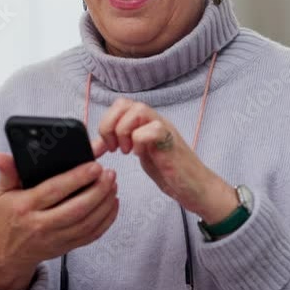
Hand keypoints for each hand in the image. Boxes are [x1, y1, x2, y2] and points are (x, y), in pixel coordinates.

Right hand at [0, 151, 118, 289]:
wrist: (6, 254)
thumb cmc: (7, 218)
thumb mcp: (2, 193)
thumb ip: (7, 172)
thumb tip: (0, 156)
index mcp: (25, 207)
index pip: (54, 191)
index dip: (77, 178)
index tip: (95, 166)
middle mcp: (41, 225)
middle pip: (76, 209)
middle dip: (97, 190)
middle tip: (109, 174)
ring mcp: (55, 239)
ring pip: (87, 223)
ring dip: (105, 203)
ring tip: (113, 185)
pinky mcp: (66, 247)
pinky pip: (91, 235)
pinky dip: (106, 220)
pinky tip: (112, 204)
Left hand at [92, 98, 237, 223]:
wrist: (195, 186)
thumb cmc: (168, 170)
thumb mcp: (138, 152)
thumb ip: (120, 143)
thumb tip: (94, 145)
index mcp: (144, 121)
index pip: (119, 104)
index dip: (106, 122)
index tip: (107, 145)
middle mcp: (154, 119)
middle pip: (124, 103)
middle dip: (111, 125)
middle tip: (114, 147)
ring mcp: (164, 128)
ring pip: (138, 110)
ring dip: (125, 131)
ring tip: (127, 151)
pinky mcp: (171, 142)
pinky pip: (153, 129)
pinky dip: (140, 141)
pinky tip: (140, 155)